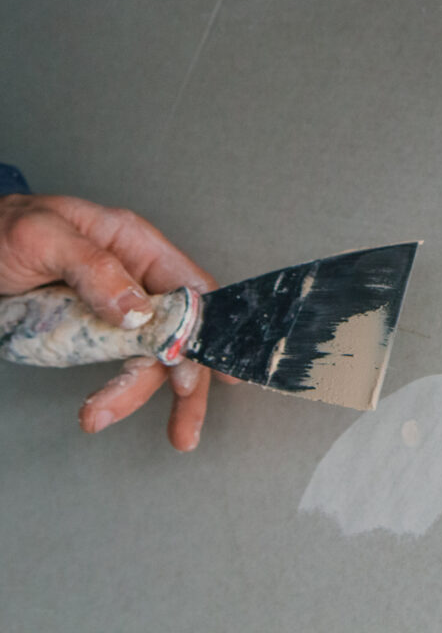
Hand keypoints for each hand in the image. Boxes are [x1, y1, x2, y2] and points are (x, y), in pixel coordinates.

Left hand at [0, 193, 218, 450]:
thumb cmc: (0, 229)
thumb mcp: (43, 238)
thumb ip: (95, 269)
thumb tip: (139, 311)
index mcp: (134, 244)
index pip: (189, 287)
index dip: (207, 329)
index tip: (204, 369)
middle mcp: (133, 276)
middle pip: (174, 331)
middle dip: (182, 380)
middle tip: (184, 427)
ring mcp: (110, 305)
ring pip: (142, 354)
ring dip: (133, 391)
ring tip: (100, 417)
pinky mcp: (86, 329)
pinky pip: (111, 361)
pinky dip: (113, 389)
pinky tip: (99, 407)